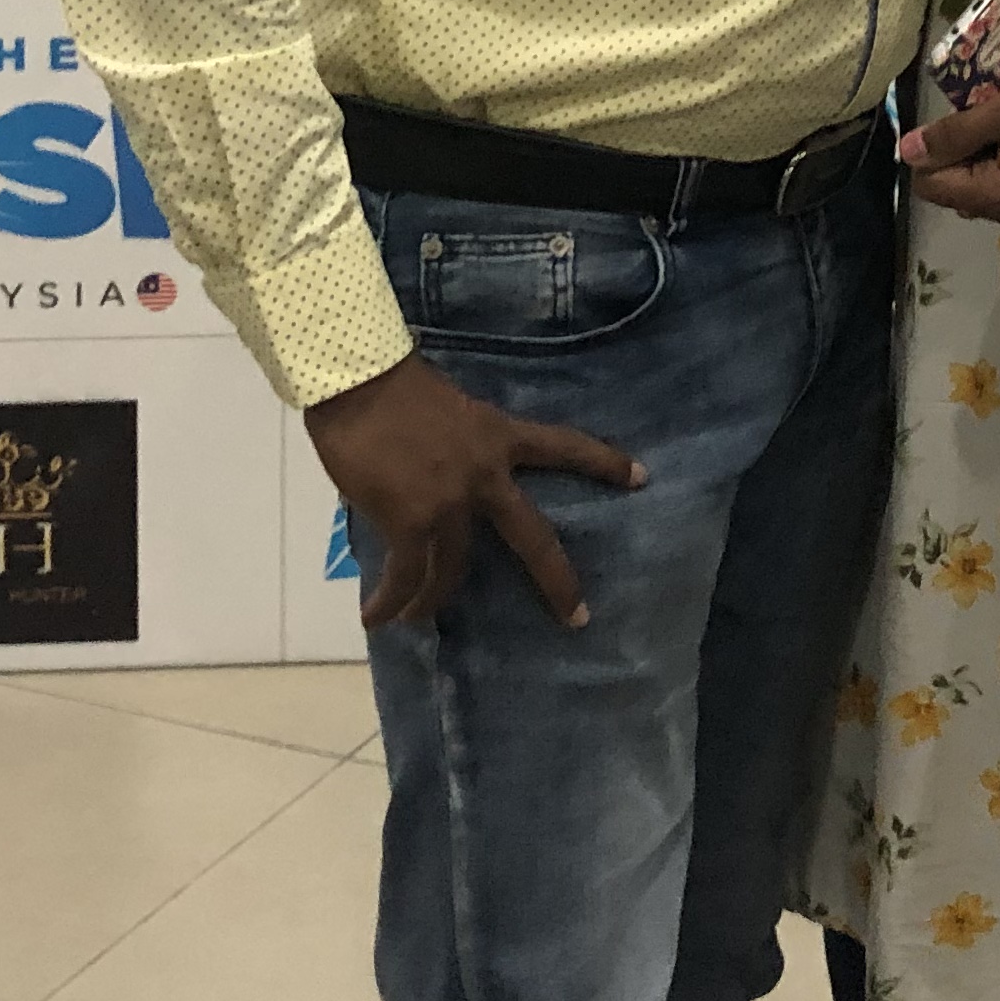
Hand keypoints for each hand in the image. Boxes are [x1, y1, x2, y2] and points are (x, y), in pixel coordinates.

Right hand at [301, 353, 643, 630]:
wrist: (358, 382)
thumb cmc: (393, 386)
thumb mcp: (445, 411)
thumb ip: (455, 451)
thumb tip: (429, 485)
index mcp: (497, 435)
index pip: (562, 446)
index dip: (602, 462)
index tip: (641, 477)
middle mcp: (485, 474)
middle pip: (532, 537)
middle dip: (557, 580)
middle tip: (578, 617)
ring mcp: (450, 503)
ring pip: (454, 570)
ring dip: (434, 600)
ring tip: (419, 617)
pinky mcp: (410, 523)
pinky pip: (406, 577)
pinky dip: (391, 603)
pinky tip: (377, 618)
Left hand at [900, 57, 999, 234]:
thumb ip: (953, 134)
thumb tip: (905, 153)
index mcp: (997, 198)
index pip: (933, 188)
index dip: (930, 152)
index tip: (954, 119)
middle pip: (959, 193)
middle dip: (960, 156)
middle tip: (989, 117)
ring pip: (987, 194)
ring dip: (986, 162)